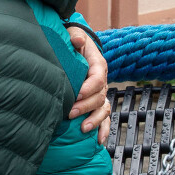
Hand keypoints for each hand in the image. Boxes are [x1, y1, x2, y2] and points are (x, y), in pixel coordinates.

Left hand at [67, 26, 111, 145]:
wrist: (74, 45)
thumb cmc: (71, 40)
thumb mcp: (73, 34)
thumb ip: (75, 37)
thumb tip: (76, 41)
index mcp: (97, 64)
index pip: (97, 78)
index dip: (87, 88)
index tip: (75, 95)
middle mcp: (101, 80)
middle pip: (99, 96)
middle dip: (85, 106)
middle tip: (69, 113)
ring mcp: (100, 92)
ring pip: (103, 108)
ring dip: (95, 120)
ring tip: (83, 129)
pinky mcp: (97, 102)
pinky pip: (105, 117)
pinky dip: (103, 129)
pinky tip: (98, 140)